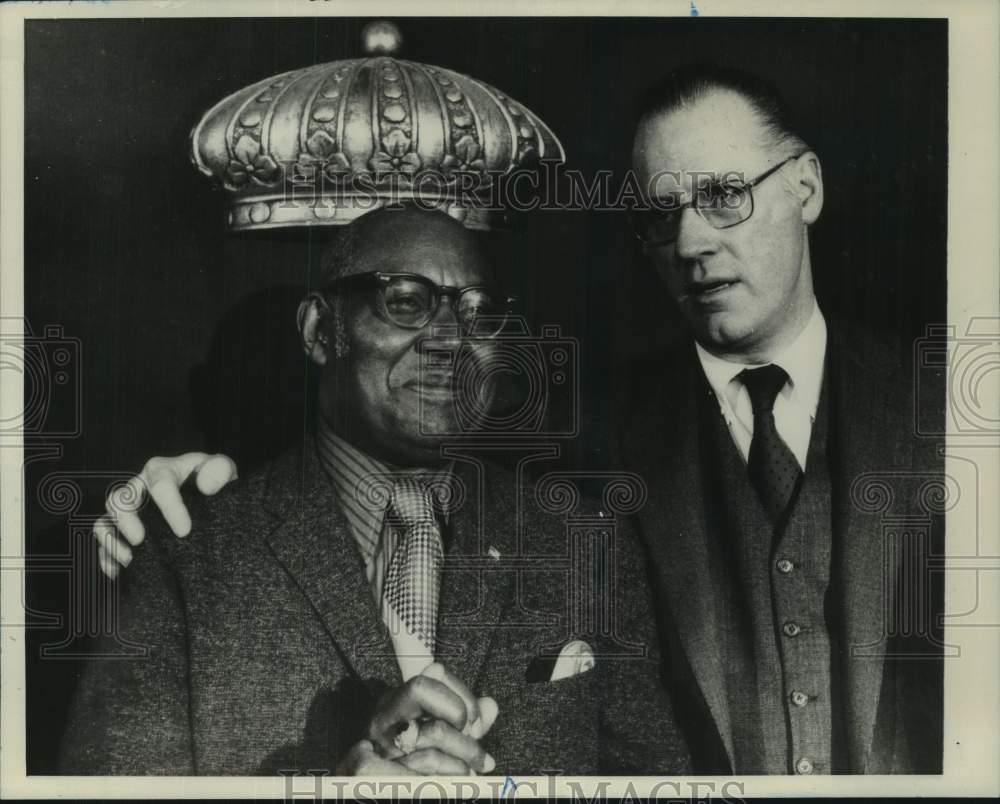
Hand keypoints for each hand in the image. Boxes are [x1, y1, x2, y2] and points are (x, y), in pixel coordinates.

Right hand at [92, 452, 237, 578]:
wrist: (208, 495)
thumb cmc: (212, 480)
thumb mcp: (221, 469)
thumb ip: (219, 470)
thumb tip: (206, 486)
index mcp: (162, 470)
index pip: (160, 484)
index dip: (170, 508)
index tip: (184, 531)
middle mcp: (139, 486)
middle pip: (120, 498)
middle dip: (126, 520)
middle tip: (141, 541)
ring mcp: (129, 507)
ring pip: (106, 518)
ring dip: (111, 539)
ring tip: (129, 559)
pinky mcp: (122, 527)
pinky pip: (104, 539)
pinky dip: (106, 555)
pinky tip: (117, 572)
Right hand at [338, 663, 497, 775]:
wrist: (369, 798)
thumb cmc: (409, 777)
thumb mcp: (439, 747)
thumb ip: (464, 728)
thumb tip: (491, 706)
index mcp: (398, 704)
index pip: (435, 673)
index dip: (463, 695)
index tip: (475, 722)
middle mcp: (382, 715)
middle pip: (423, 688)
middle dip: (459, 717)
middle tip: (477, 753)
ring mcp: (371, 740)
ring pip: (433, 731)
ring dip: (463, 757)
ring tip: (470, 775)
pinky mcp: (364, 767)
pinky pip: (420, 765)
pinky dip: (444, 778)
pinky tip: (448, 787)